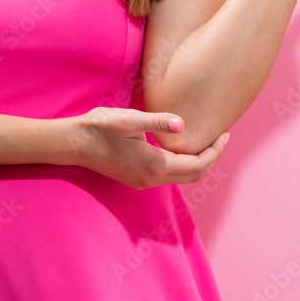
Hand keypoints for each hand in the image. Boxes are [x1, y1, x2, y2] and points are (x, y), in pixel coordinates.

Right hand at [56, 106, 229, 189]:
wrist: (74, 143)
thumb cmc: (100, 127)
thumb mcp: (129, 119)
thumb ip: (156, 121)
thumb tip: (181, 123)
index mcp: (155, 164)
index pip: (197, 164)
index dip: (215, 151)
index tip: (225, 134)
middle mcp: (152, 178)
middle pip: (194, 175)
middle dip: (211, 158)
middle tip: (221, 138)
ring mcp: (143, 182)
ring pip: (181, 177)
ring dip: (197, 162)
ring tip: (205, 141)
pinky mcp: (136, 179)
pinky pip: (168, 176)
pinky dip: (182, 164)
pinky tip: (180, 148)